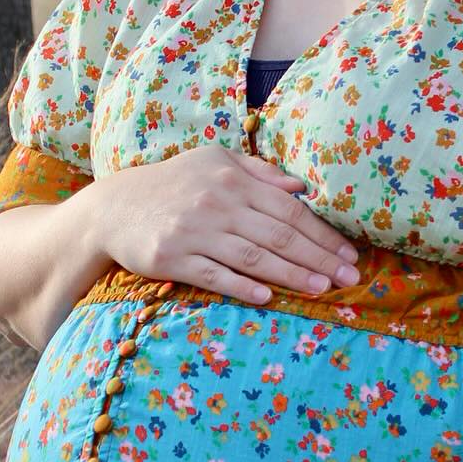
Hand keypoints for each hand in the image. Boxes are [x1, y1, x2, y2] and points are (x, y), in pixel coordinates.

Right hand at [83, 144, 361, 304]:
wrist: (114, 207)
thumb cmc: (173, 184)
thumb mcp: (213, 163)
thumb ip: (258, 172)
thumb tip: (300, 187)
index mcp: (233, 180)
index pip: (288, 210)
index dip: (322, 233)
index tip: (348, 252)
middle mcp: (218, 204)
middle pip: (278, 236)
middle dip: (318, 258)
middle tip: (348, 277)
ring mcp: (195, 232)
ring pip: (253, 257)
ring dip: (291, 275)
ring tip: (321, 289)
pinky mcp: (173, 258)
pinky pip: (214, 275)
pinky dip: (241, 286)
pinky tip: (267, 297)